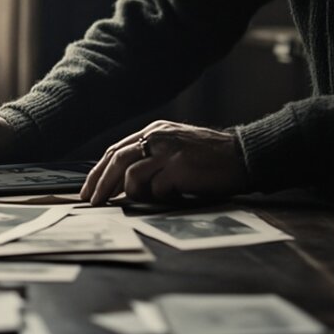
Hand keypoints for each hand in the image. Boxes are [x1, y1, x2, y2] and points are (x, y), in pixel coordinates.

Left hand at [79, 120, 248, 204]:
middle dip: (100, 185)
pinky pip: (156, 189)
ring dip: (134, 194)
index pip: (116, 151)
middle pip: (116, 161)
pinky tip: (172, 196)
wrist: (244, 156)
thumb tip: (122, 185)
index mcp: (154, 131)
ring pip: (132, 176)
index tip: (88, 191)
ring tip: (147, 199)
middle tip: (92, 203)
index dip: (98, 172)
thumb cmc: (210, 159)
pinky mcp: (179, 167)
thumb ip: (150, 158)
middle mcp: (158, 136)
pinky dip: (159, 198)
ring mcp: (168, 151)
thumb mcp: (175, 148)